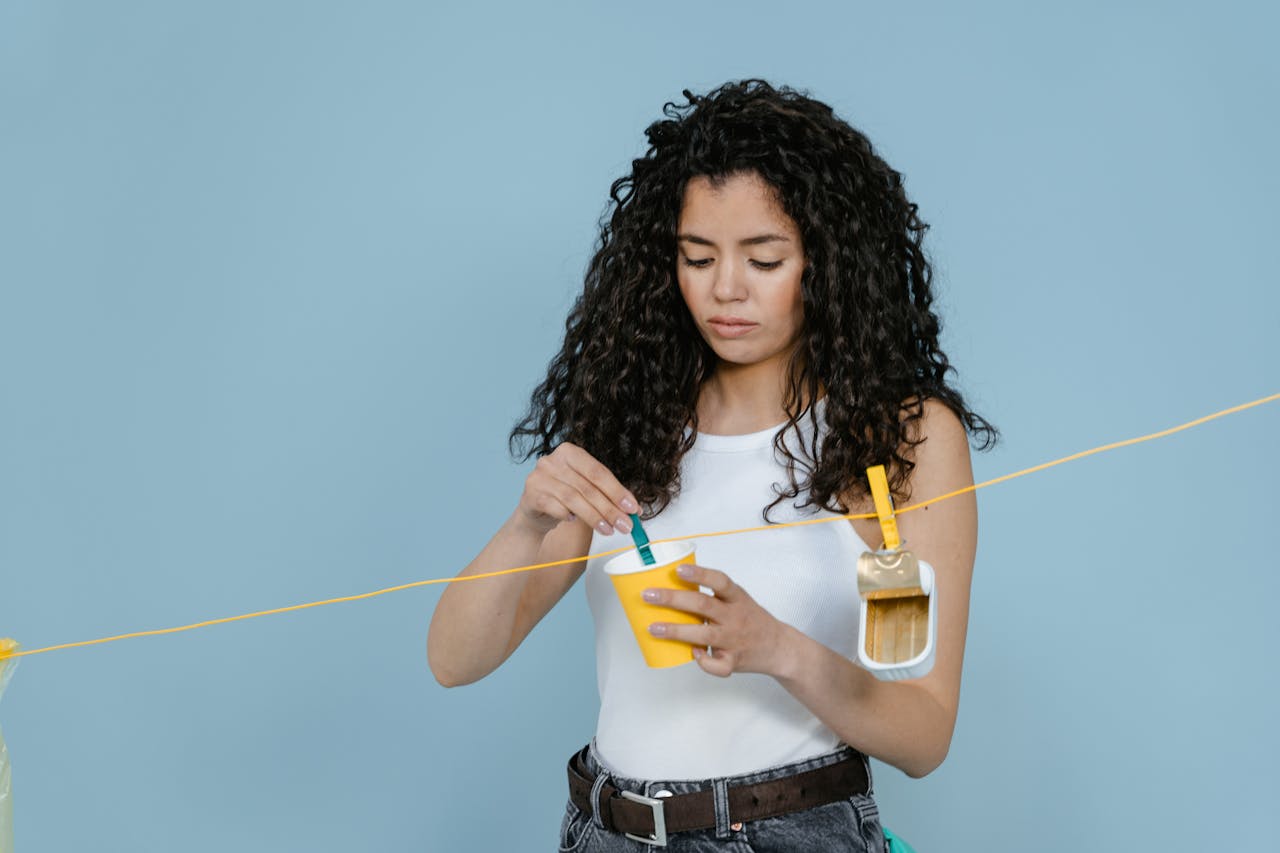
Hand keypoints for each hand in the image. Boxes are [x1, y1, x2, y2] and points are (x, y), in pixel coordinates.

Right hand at [516, 442, 637, 537]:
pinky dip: (568, 516)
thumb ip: (607, 494)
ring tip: (608, 530)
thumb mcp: (586, 490)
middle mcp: (552, 460)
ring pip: (574, 499)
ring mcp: (539, 477)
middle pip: (588, 487)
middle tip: (625, 524)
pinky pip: (556, 508)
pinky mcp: (531, 495)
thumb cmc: (564, 497)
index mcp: (570, 452)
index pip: (598, 472)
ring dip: (594, 517)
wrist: (535, 511)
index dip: (617, 491)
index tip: (632, 508)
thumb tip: (633, 510)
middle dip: (609, 508)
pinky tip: (574, 521)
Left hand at [644, 563, 788, 677]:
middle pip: (703, 605)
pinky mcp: (734, 661)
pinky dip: (701, 660)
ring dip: (676, 631)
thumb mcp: (738, 600)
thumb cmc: (751, 620)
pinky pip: (714, 663)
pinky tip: (692, 654)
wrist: (778, 647)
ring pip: (703, 634)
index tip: (678, 570)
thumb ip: (713, 596)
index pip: (719, 581)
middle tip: (649, 596)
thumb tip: (672, 588)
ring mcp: (734, 639)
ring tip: (654, 628)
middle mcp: (735, 617)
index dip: (699, 574)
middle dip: (673, 599)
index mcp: (737, 598)